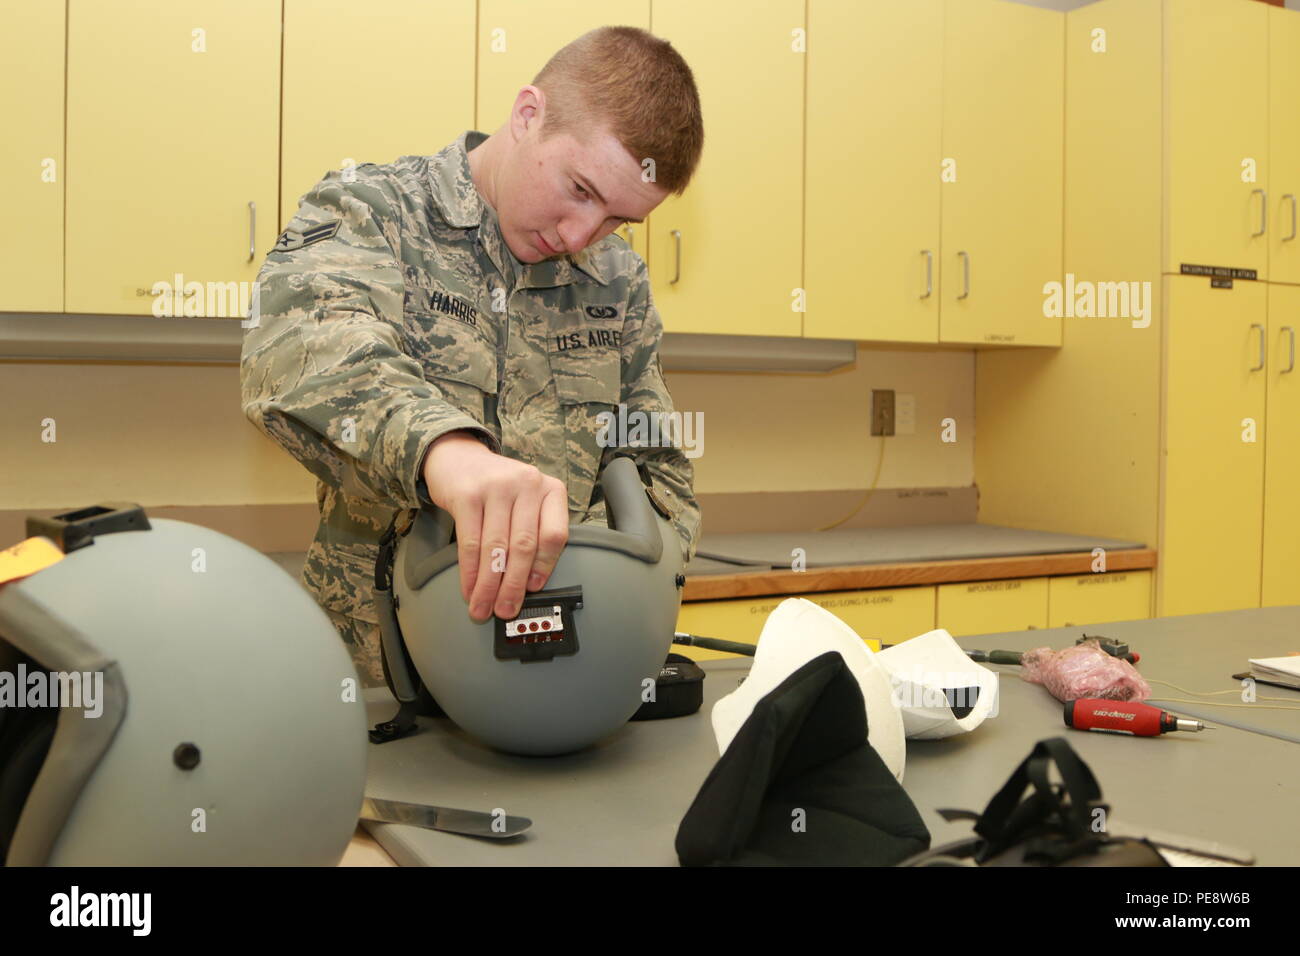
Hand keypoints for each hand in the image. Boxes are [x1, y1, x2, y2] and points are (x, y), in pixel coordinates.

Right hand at [421, 431, 569, 623]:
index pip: (555, 535)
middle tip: (505, 609)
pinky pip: (471, 543)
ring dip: (489, 585)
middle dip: (514, 585)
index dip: (544, 568)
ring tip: (483, 607)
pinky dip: (470, 572)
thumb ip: (534, 531)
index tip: (533, 589)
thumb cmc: (497, 487)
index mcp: (550, 489)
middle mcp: (527, 484)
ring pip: (497, 548)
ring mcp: (497, 487)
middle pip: (524, 546)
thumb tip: (529, 582)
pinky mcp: (468, 495)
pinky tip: (469, 588)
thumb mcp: (526, 501)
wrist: (459, 458)